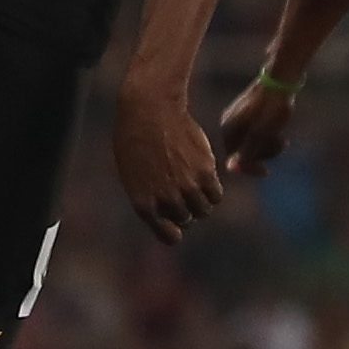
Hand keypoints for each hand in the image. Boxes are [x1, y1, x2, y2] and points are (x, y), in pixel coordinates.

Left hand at [114, 87, 223, 244]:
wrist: (150, 112)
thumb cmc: (135, 141)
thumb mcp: (132, 176)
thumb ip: (149, 198)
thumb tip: (166, 216)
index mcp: (144, 204)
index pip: (169, 236)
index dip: (174, 230)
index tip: (175, 224)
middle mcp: (167, 200)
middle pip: (187, 220)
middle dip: (185, 210)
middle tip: (180, 191)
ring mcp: (188, 187)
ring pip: (205, 210)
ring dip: (201, 201)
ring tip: (192, 184)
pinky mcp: (206, 172)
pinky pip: (216, 194)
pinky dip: (212, 190)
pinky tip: (203, 177)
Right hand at [216, 76, 296, 177]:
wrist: (281, 79)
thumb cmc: (270, 108)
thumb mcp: (260, 134)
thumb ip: (246, 152)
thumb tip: (231, 169)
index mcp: (228, 129)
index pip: (235, 159)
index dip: (250, 168)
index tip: (267, 171)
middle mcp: (229, 124)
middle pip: (244, 151)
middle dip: (263, 153)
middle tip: (282, 145)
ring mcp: (238, 117)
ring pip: (251, 141)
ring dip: (268, 145)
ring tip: (283, 140)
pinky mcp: (249, 111)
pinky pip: (256, 132)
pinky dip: (268, 136)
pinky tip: (279, 131)